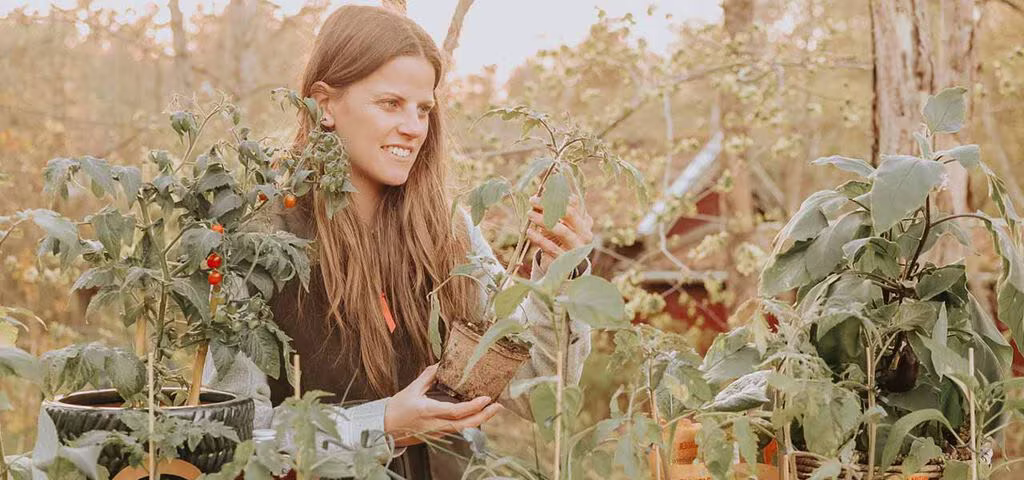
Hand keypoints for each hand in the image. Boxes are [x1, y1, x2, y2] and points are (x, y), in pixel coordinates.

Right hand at [383, 364, 502, 446]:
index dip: (473, 406)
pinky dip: (470, 422)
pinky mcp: (438, 435)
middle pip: (466, 425)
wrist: (385, 429)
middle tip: (498, 406)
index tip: (486, 398)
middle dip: (485, 416)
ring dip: (480, 420)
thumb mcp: (412, 389)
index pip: (456, 412)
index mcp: (429, 412)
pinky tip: (477, 414)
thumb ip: (428, 376)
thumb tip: (441, 363)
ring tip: (492, 408)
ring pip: (464, 429)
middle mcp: (436, 425)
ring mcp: (438, 433)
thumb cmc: (396, 409)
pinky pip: (458, 430)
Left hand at [526, 194, 593, 271]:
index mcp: (585, 221)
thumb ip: (552, 209)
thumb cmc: (559, 239)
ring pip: (562, 231)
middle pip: (570, 214)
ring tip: (529, 214)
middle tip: (533, 200)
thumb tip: (540, 193)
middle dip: (549, 205)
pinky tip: (529, 232)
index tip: (542, 192)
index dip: (557, 196)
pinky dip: (539, 239)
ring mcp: (577, 247)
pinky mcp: (567, 260)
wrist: (562, 266)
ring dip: (543, 220)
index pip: (574, 203)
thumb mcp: (557, 223)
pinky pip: (552, 248)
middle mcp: (585, 233)